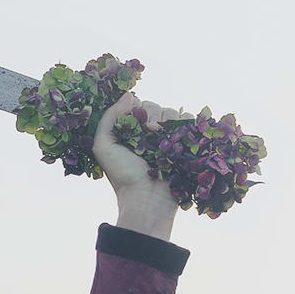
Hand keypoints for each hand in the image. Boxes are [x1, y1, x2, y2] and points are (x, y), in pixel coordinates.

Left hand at [93, 92, 182, 239]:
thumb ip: (110, 118)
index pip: (137, 106)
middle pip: (156, 106)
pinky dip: (185, 123)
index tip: (136, 121)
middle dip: (152, 114)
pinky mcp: (186, 143)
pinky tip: (177, 137)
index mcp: (131, 131)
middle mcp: (150, 133)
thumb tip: (130, 95)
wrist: (147, 198)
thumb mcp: (104, 146)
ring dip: (168, 120)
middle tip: (150, 131)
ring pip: (172, 112)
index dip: (137, 109)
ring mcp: (168, 138)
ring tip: (161, 139)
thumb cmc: (123, 175)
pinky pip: (190, 120)